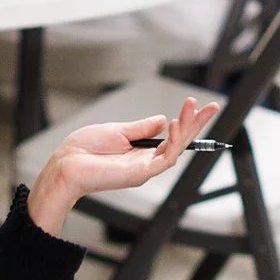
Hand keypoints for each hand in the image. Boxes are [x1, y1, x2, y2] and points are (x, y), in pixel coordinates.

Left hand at [26, 96, 221, 232]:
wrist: (66, 163)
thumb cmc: (83, 149)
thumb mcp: (117, 130)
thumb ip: (142, 127)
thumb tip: (162, 120)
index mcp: (140, 151)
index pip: (170, 136)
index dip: (186, 122)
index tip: (196, 104)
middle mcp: (145, 162)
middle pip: (179, 143)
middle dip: (197, 124)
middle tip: (213, 107)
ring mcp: (144, 169)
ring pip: (176, 150)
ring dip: (187, 128)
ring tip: (193, 109)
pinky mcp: (139, 174)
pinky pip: (164, 159)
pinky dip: (173, 142)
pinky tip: (175, 124)